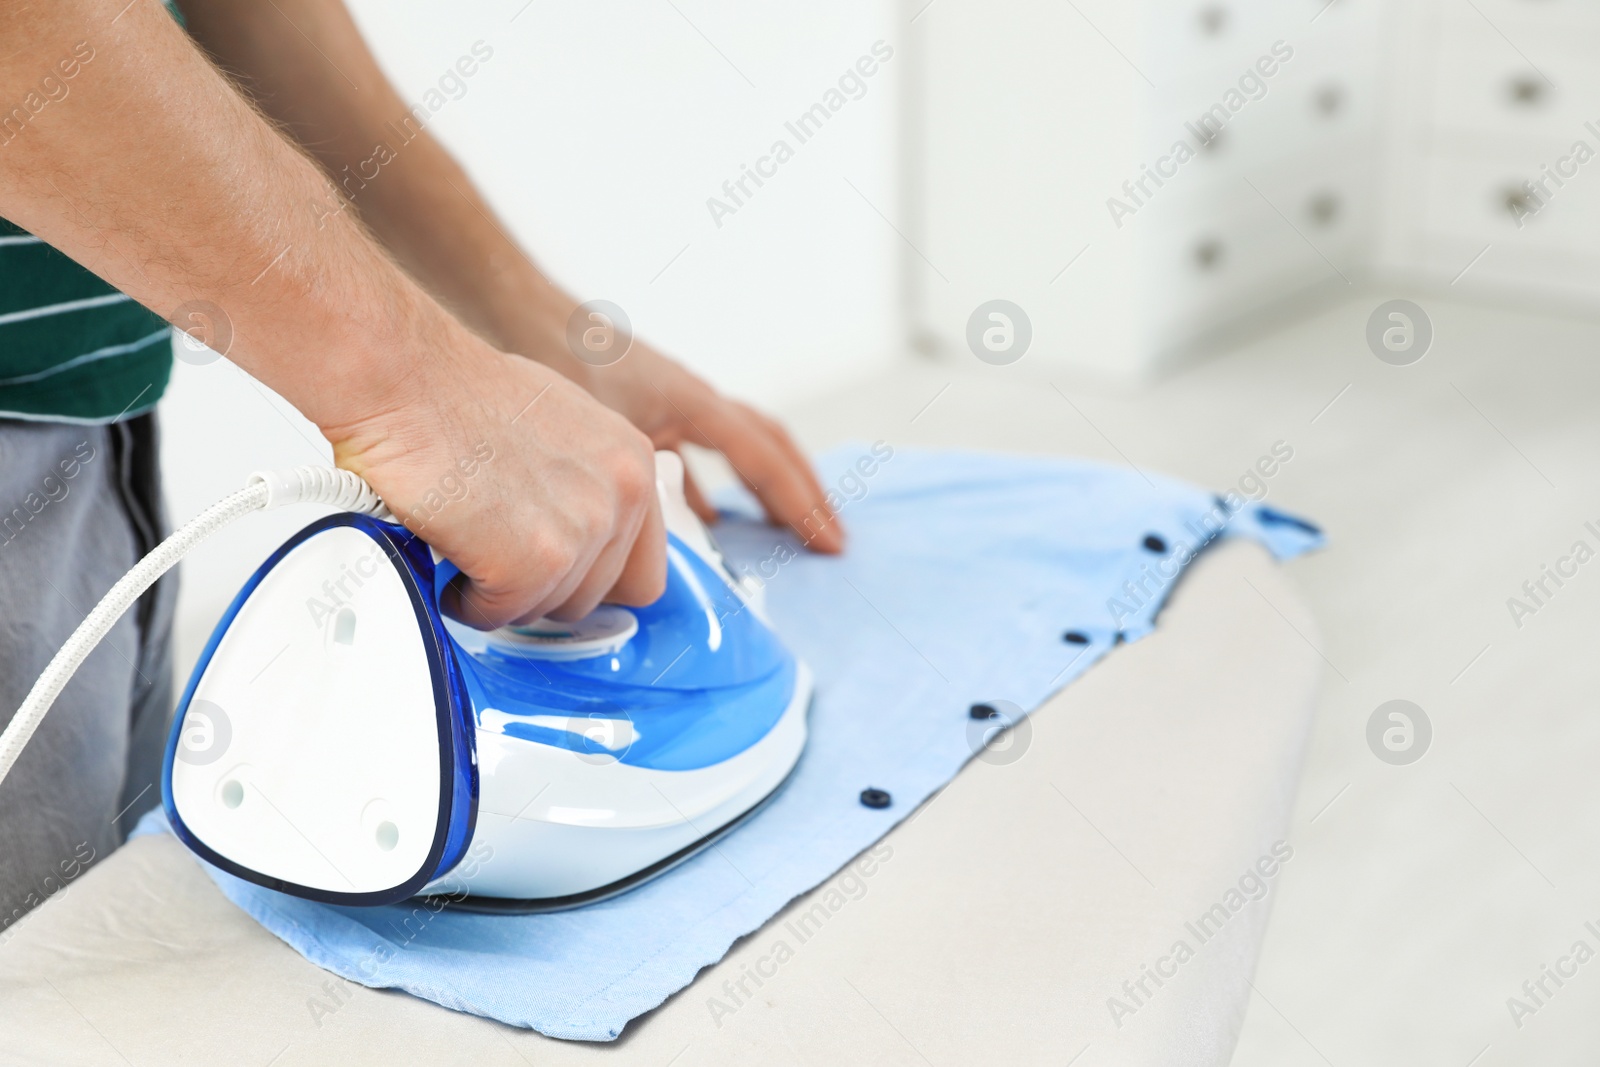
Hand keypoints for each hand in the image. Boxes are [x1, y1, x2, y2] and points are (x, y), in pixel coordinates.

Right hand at [322, 339, 665, 628]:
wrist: (407, 380)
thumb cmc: (461, 390)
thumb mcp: (562, 422)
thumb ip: (590, 478)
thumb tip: (587, 522)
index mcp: (632, 462)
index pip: (644, 571)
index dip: (594, 580)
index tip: (562, 576)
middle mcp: (618, 498)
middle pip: (592, 598)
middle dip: (541, 586)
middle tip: (499, 555)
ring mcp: (578, 534)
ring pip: (545, 610)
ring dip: (502, 592)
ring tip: (469, 547)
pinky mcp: (529, 566)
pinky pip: (498, 616)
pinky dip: (466, 602)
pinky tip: (449, 561)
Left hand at [560, 342, 844, 553]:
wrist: (520, 311)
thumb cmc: (558, 357)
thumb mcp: (597, 431)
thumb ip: (627, 488)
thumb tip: (647, 555)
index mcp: (692, 401)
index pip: (763, 458)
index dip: (798, 503)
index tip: (828, 541)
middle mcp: (693, 399)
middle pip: (769, 446)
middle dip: (803, 491)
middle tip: (830, 535)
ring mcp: (673, 404)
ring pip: (739, 448)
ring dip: (765, 487)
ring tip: (787, 529)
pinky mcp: (647, 411)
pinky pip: (697, 454)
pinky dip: (711, 488)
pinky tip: (707, 521)